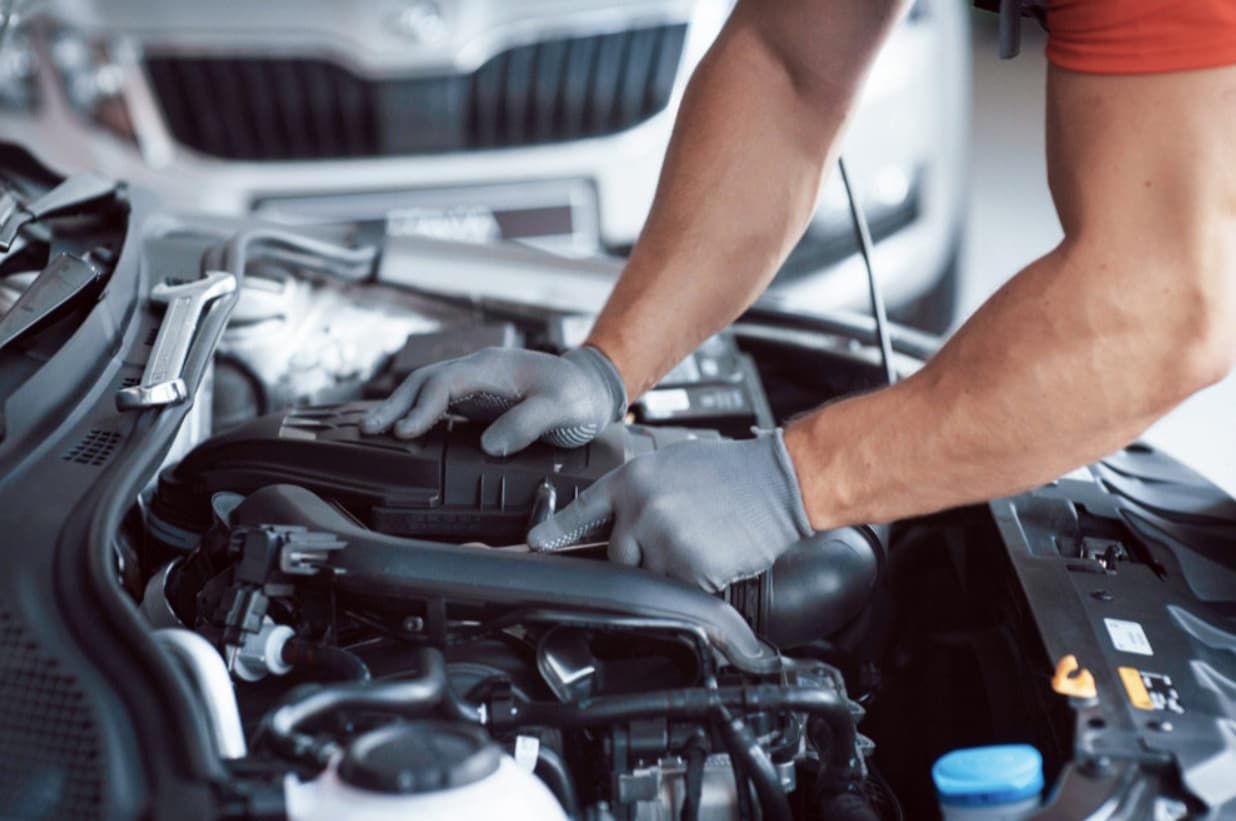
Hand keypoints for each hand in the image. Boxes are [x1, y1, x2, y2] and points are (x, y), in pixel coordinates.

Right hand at [360, 346, 627, 455]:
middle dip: (396, 404)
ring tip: (374, 430)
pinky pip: (439, 402)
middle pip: (426, 382)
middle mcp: (479, 371)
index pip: (446, 383)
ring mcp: (476, 384)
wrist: (592, 389)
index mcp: (493, 367)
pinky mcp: (478, 399)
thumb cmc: (578, 396)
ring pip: (428, 390)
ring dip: (400, 408)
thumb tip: (491, 444)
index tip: (405, 431)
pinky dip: (417, 413)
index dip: (423, 407)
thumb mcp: (561, 408)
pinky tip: (403, 430)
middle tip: (369, 430)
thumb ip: (528, 423)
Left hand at [528, 430, 813, 591]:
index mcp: (633, 480)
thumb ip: (637, 492)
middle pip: (617, 556)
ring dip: (672, 569)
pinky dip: (697, 581)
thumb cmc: (732, 471)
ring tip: (702, 539)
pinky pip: (681, 590)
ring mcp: (663, 541)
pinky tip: (715, 553)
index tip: (534, 545)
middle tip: (680, 535)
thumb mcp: (671, 466)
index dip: (554, 532)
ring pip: (650, 576)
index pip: (580, 512)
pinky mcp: (689, 568)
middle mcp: (641, 509)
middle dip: (641, 555)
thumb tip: (615, 520)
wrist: (779, 481)